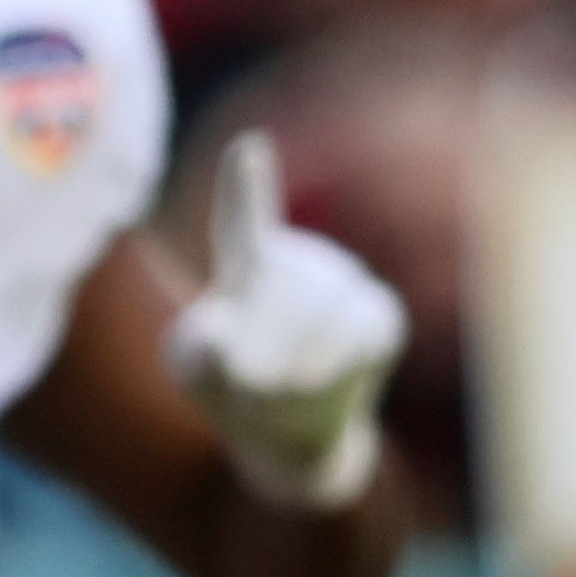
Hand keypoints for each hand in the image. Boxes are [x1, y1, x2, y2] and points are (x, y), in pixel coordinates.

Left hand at [163, 131, 403, 511]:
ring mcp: (341, 278)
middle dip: (257, 351)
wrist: (289, 428)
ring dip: (293, 369)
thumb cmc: (230, 388)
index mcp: (241, 264)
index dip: (244, 185)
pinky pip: (359, 340)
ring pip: (321, 320)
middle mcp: (296, 257)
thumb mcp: (196, 374)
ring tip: (276, 395)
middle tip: (244, 388)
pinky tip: (319, 383)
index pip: (240, 219)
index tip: (248, 148)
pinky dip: (333, 373)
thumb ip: (203, 355)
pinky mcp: (379, 310)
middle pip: (278, 297)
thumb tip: (228, 344)